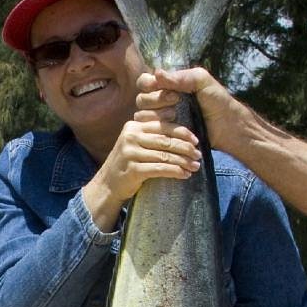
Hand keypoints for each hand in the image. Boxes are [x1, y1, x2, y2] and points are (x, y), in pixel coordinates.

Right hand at [86, 115, 201, 205]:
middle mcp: (130, 136)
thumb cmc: (128, 162)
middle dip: (185, 148)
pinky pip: (159, 169)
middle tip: (199, 155)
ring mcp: (130, 153)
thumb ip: (152, 133)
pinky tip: (184, 175)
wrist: (108, 184)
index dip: (182, 132)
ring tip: (195, 166)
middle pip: (165, 140)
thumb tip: (177, 122)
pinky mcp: (133, 169)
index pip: (163, 126)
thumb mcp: (136, 142)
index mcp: (133, 126)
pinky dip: (175, 172)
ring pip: (164, 155)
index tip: (196, 141)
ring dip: (183, 161)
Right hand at [140, 65, 256, 156]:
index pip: (145, 82)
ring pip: (142, 116)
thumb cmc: (217, 100)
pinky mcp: (165, 134)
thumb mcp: (202, 81)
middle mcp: (161, 101)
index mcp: (168, 85)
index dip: (151, 85)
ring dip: (157, 115)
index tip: (171, 91)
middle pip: (141, 99)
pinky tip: (176, 127)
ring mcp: (162, 118)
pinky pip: (150, 132)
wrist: (228, 126)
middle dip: (156, 101)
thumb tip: (156, 72)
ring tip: (175, 116)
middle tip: (176, 103)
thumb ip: (180, 77)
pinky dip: (160, 128)